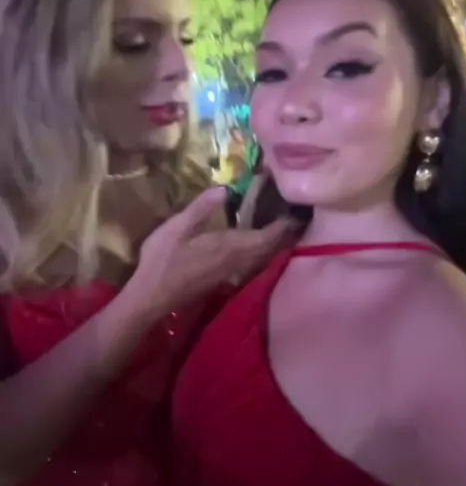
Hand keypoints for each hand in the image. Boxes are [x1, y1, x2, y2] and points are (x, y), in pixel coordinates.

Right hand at [130, 187, 293, 316]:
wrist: (151, 297)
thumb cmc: (162, 260)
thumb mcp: (176, 228)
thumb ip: (201, 208)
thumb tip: (226, 188)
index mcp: (229, 246)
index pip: (267, 235)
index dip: (283, 223)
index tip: (294, 208)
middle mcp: (237, 260)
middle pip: (270, 247)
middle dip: (284, 232)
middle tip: (293, 213)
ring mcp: (232, 272)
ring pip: (263, 256)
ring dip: (274, 242)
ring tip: (281, 225)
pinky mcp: (225, 278)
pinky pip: (253, 262)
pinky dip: (261, 250)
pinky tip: (256, 243)